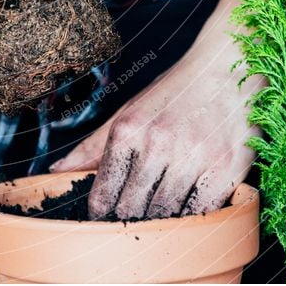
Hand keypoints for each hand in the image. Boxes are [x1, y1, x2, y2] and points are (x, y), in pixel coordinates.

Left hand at [50, 0, 264, 219]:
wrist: (229, 66)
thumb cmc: (176, 91)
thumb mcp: (131, 110)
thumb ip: (93, 144)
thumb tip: (56, 169)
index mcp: (128, 129)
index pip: (104, 193)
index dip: (102, 211)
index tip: (106, 216)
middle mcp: (158, 144)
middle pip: (132, 209)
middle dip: (130, 218)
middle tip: (135, 217)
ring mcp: (193, 159)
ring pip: (166, 214)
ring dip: (162, 218)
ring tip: (163, 207)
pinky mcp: (225, 171)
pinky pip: (200, 212)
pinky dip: (193, 214)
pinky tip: (190, 201)